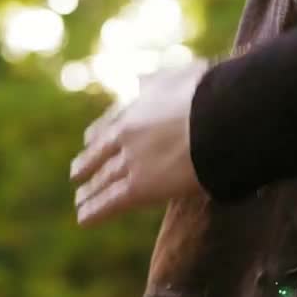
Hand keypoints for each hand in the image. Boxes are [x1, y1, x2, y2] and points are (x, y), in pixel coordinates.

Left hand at [70, 65, 206, 225]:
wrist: (220, 118)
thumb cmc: (209, 97)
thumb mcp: (178, 76)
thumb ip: (157, 81)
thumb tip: (139, 80)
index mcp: (136, 107)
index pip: (110, 122)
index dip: (98, 134)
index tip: (89, 139)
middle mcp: (127, 134)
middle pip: (100, 153)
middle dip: (87, 164)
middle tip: (76, 174)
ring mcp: (131, 161)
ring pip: (103, 179)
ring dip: (89, 191)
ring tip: (80, 199)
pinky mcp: (139, 188)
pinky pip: (111, 202)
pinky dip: (96, 211)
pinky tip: (84, 220)